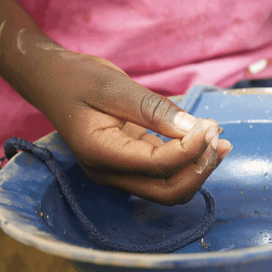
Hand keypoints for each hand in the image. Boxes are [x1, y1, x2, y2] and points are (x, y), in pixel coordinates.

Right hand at [33, 50, 232, 204]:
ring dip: (198, 169)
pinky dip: (188, 161)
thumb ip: (154, 110)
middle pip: (168, 192)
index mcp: (101, 153)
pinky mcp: (130, 163)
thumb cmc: (78, 79)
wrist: (52, 80)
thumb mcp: (115, 86)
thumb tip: (193, 128)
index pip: (158, 167)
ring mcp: (119, 171)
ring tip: (219, 141)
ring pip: (169, 188)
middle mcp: (110, 172)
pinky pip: (164, 173)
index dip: (191, 150)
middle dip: (199, 169)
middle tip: (217, 137)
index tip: (209, 124)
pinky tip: (205, 140)